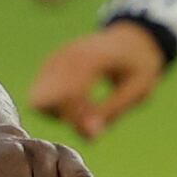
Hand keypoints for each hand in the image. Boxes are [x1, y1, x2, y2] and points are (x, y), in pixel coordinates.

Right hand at [24, 21, 168, 141]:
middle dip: (64, 117)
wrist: (130, 40)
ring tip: (88, 109)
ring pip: (39, 100)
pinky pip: (41, 96)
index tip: (97, 129)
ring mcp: (54, 59)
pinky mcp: (49, 66)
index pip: (67, 94)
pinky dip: (58, 107)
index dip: (78, 118)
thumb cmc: (138, 65)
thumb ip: (112, 112)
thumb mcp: (137, 90)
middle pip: (44, 99)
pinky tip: (81, 103)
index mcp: (90, 58)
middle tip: (90, 120)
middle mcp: (65, 56)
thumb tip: (89, 136)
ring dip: (60, 113)